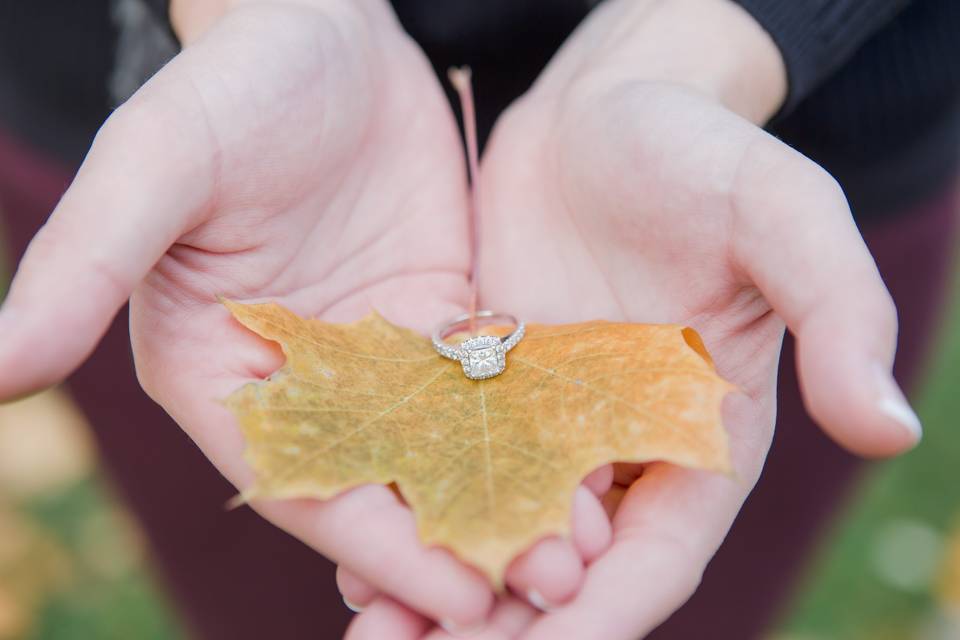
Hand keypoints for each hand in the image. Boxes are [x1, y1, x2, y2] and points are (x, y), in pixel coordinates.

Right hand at [0, 0, 620, 629]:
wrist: (320, 30)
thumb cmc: (231, 87)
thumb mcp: (155, 166)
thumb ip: (83, 266)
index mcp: (222, 376)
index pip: (304, 485)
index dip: (379, 548)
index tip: (458, 600)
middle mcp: (303, 382)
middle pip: (388, 484)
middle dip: (464, 542)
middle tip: (556, 589)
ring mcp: (378, 355)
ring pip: (449, 448)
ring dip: (514, 499)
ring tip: (589, 547)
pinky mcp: (439, 318)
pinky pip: (489, 388)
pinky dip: (535, 430)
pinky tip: (592, 462)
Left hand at [346, 0, 921, 636]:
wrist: (606, 106)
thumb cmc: (702, 151)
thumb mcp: (782, 216)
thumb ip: (839, 313)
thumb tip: (891, 430)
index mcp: (699, 433)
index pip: (655, 555)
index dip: (601, 614)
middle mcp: (619, 442)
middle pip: (566, 564)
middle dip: (505, 624)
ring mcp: (545, 416)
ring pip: (495, 525)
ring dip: (443, 585)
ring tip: (373, 628)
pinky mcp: (484, 380)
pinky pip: (446, 461)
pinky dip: (411, 507)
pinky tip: (354, 542)